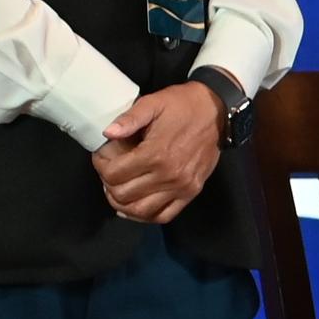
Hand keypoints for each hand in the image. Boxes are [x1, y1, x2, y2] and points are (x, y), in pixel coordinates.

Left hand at [92, 84, 223, 223]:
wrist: (217, 109)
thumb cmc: (183, 105)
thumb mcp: (154, 103)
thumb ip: (129, 118)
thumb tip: (107, 133)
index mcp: (156, 153)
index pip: (114, 174)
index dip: (101, 165)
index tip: (102, 156)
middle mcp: (169, 175)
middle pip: (122, 194)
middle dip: (108, 183)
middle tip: (110, 170)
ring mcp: (182, 187)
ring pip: (139, 210)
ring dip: (122, 203)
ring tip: (119, 188)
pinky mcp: (191, 192)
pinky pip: (163, 216)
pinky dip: (144, 216)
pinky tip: (134, 206)